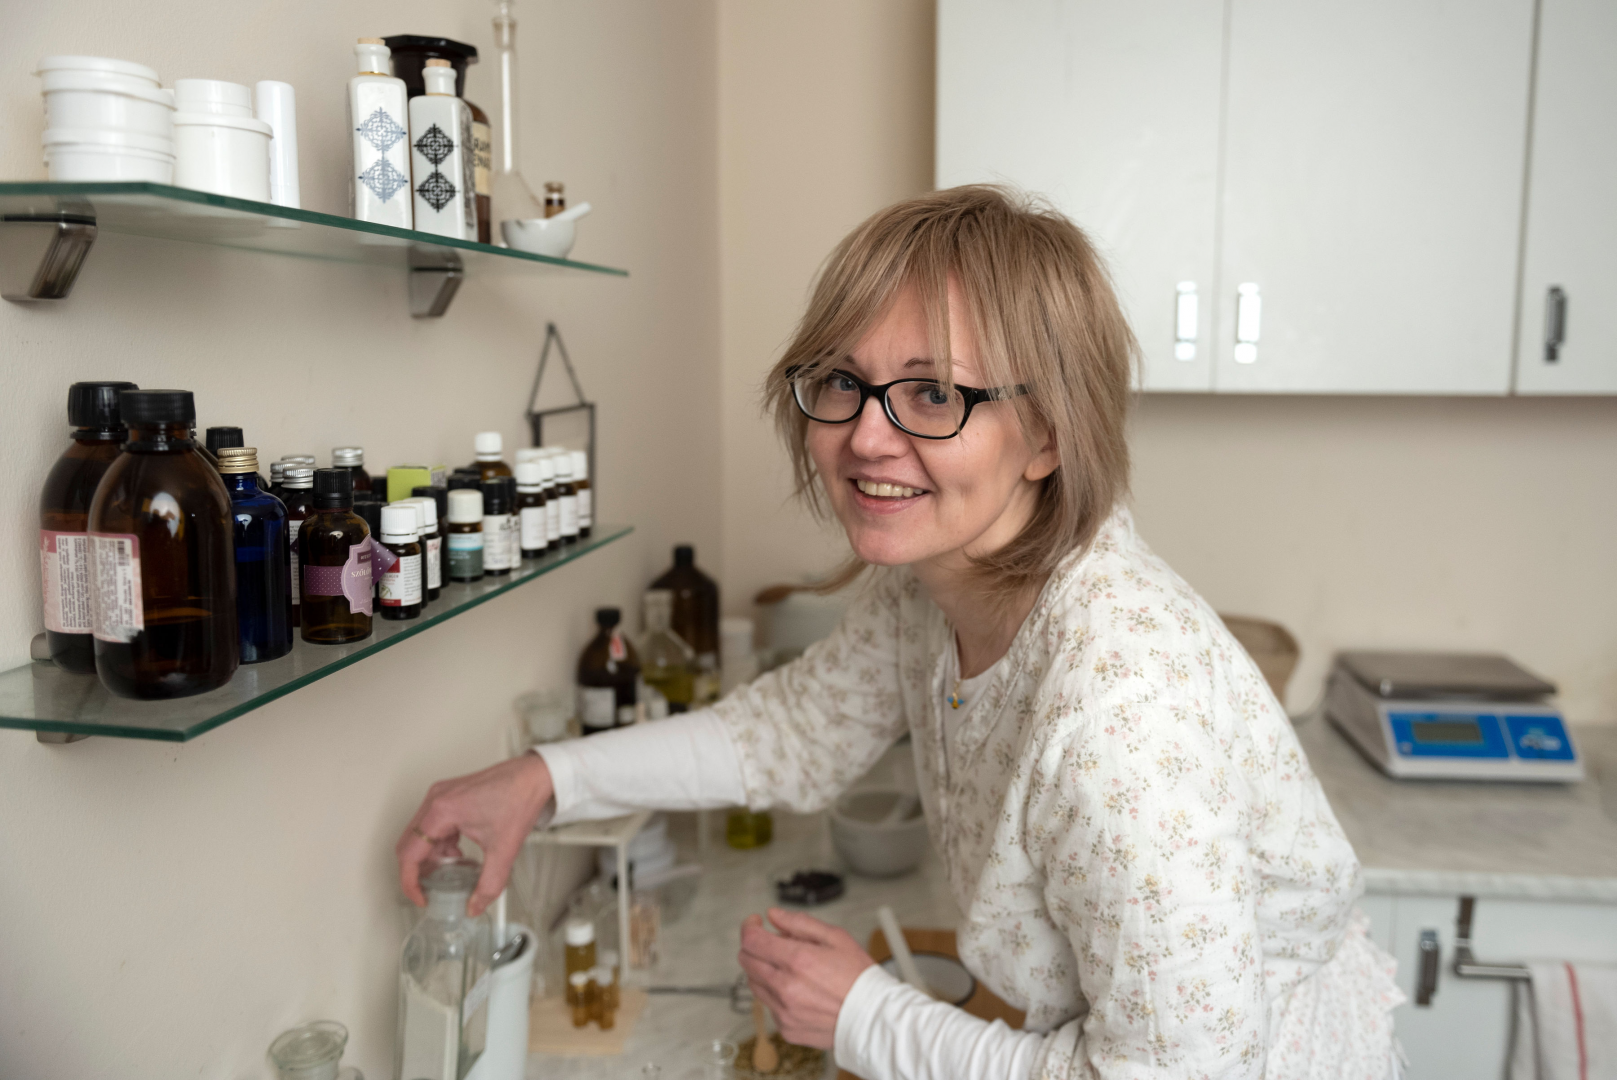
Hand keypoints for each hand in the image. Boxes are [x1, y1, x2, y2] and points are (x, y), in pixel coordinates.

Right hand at [395, 753, 553, 915]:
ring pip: (421, 835)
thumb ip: (489, 884)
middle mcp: (436, 799)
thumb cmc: (520, 797)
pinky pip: (433, 825)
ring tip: (453, 871)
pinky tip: (459, 854)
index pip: (409, 854)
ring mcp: (441, 795)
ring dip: (433, 857)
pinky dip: (442, 844)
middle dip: (421, 871)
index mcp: (441, 810)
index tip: (421, 897)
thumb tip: (475, 904)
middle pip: (410, 844)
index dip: (411, 882)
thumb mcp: (504, 849)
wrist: (534, 776)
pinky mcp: (450, 796)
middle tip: (434, 889)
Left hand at [738, 907, 875, 1049]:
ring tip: (789, 968)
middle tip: (772, 943)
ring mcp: (783, 1011)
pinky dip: (776, 994)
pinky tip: (798, 990)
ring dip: (763, 970)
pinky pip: (769, 1005)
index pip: (751, 940)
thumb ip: (800, 923)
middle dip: (755, 946)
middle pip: (746, 961)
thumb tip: (773, 915)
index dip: (749, 927)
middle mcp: (785, 987)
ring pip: (754, 983)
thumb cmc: (859, 978)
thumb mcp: (836, 937)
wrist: (873, 1019)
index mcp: (797, 960)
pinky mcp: (786, 1028)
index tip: (756, 923)